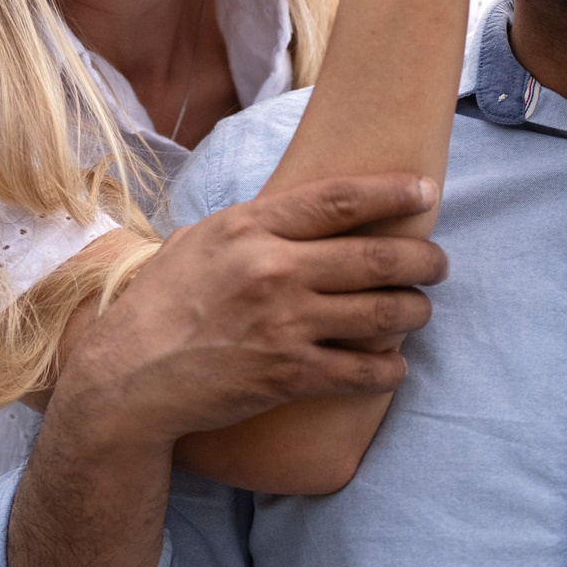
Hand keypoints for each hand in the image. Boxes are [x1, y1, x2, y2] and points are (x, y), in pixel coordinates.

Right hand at [45, 173, 446, 454]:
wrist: (129, 377)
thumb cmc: (159, 304)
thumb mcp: (198, 242)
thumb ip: (251, 226)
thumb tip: (299, 213)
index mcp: (249, 228)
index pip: (339, 199)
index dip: (393, 192)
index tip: (425, 190)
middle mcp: (272, 270)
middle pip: (377, 257)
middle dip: (424, 259)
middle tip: (438, 262)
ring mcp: (283, 324)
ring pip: (383, 313)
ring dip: (415, 312)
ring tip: (419, 310)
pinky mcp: (288, 374)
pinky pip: (364, 371)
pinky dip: (390, 370)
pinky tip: (393, 366)